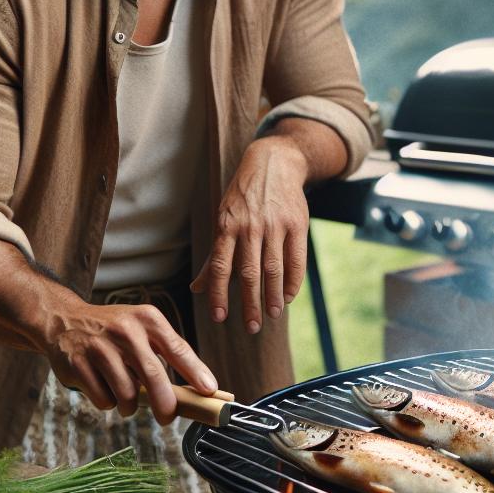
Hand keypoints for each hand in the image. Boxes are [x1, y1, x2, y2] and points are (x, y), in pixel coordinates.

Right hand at [37, 299, 217, 423]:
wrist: (64, 320)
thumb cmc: (112, 330)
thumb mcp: (142, 327)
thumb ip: (167, 351)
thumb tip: (199, 387)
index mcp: (147, 319)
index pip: (177, 348)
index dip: (195, 372)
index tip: (209, 390)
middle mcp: (125, 330)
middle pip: (154, 376)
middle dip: (165, 405)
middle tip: (167, 417)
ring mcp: (100, 347)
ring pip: (127, 394)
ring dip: (130, 405)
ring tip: (125, 397)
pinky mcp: (78, 364)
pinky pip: (103, 399)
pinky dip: (107, 402)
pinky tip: (103, 388)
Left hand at [192, 135, 309, 333]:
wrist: (273, 164)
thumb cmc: (243, 199)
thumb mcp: (223, 220)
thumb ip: (214, 258)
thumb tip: (196, 289)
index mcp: (227, 227)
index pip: (221, 267)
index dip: (220, 294)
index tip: (220, 318)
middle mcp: (250, 227)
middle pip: (250, 272)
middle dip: (249, 303)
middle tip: (251, 328)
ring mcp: (275, 225)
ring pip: (274, 268)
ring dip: (273, 297)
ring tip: (271, 316)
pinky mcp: (297, 224)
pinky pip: (297, 259)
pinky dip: (293, 282)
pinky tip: (287, 297)